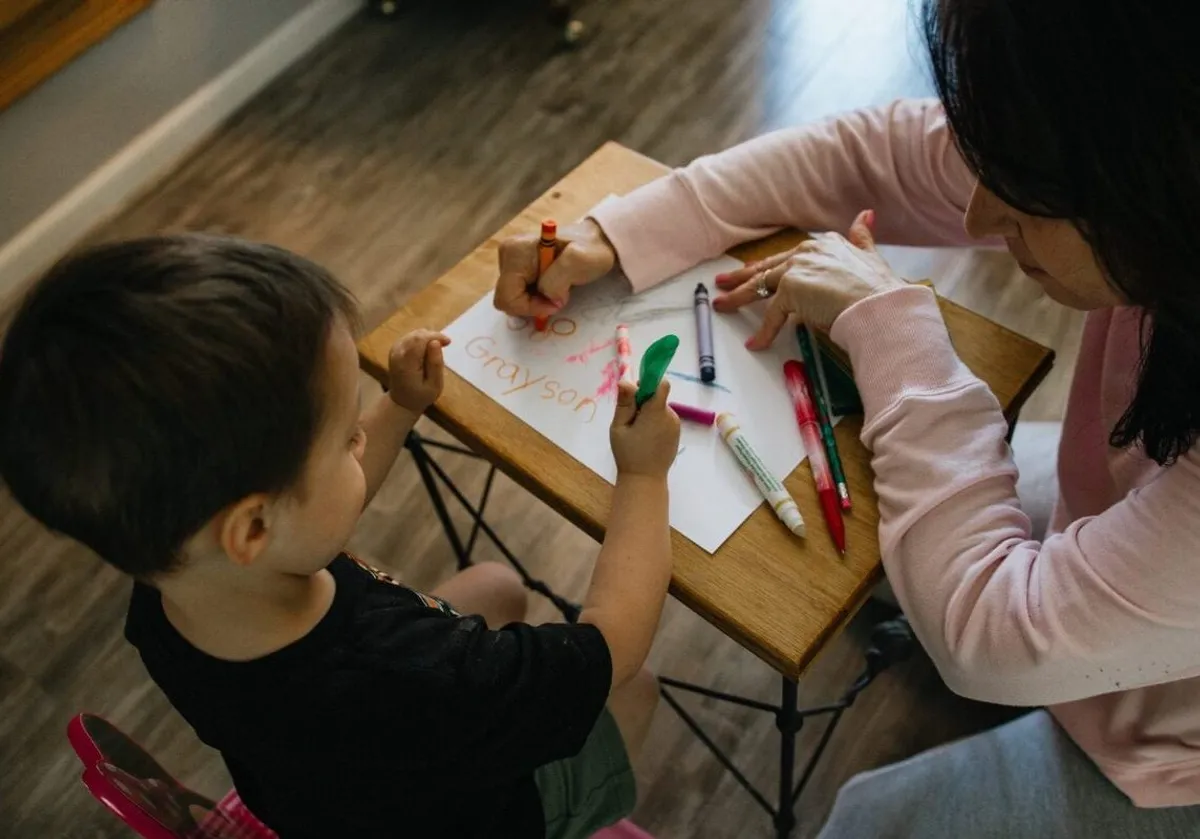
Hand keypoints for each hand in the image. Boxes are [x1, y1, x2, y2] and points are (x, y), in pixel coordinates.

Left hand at [388, 329, 450, 412]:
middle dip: (432, 336)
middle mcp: (397, 353)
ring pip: (413, 334)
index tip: (448, 343)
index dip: (435, 336)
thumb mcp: (434, 385)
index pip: (420, 339)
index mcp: (406, 363)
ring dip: (427, 338)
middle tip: (444, 346)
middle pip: (416, 334)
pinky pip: (410, 337)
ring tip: (436, 350)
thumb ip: (435, 364)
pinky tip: (427, 350)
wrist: (402, 401)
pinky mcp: (395, 349)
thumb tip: (436, 343)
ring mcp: (394, 350)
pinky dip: (421, 340)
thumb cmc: (421, 396)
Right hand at [492, 219, 615, 316]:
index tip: (556, 302)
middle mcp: (507, 254)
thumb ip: (558, 279)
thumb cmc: (590, 250)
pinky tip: (551, 287)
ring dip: (535, 302)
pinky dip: (535, 298)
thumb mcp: (580, 261)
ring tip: (557, 289)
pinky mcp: (517, 268)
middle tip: (558, 297)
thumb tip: (547, 297)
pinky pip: (518, 294)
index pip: (507, 296)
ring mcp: (510, 261)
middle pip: (507, 298)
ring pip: (512, 298)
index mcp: (515, 251)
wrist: (596, 242)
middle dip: (532, 305)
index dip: (530, 307)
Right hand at [609, 380, 680, 478]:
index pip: (661, 384)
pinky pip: (665, 419)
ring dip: (649, 413)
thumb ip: (624, 403)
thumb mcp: (619, 427)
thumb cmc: (628, 454)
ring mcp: (675, 425)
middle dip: (644, 402)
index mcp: (656, 412)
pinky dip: (655, 422)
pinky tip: (646, 438)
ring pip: (661, 408)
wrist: (645, 480)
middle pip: (658, 397)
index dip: (649, 383)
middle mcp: (670, 416)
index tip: (635, 394)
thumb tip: (625, 381)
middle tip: (630, 420)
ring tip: (637, 432)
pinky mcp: (676, 433)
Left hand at [712, 210, 905, 348]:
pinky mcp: (791, 290)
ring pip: (760, 285)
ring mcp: (797, 269)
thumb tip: (866, 216)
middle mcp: (807, 251)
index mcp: (824, 244)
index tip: (755, 271)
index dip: (769, 266)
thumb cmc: (880, 290)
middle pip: (767, 267)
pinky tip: (756, 343)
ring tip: (722, 306)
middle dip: (742, 276)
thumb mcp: (872, 257)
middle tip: (723, 282)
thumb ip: (863, 238)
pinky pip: (771, 315)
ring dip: (738, 297)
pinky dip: (764, 332)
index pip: (788, 256)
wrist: (880, 305)